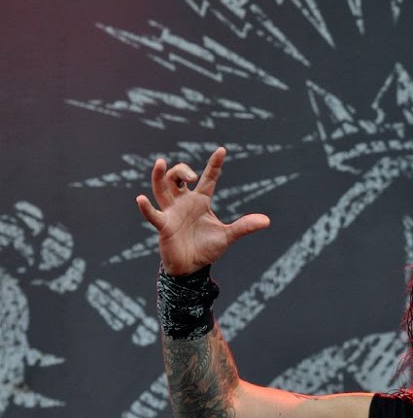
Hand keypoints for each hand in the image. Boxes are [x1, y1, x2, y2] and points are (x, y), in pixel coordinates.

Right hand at [136, 147, 269, 275]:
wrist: (192, 267)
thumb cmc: (206, 248)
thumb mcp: (228, 235)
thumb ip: (244, 226)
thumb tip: (267, 221)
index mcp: (201, 201)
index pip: (209, 178)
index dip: (214, 164)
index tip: (222, 150)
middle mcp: (184, 202)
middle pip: (178, 178)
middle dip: (183, 171)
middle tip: (192, 177)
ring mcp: (172, 212)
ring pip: (162, 188)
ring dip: (160, 176)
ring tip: (161, 163)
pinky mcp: (164, 225)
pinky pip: (153, 214)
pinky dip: (147, 208)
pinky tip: (140, 199)